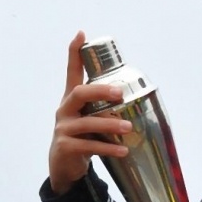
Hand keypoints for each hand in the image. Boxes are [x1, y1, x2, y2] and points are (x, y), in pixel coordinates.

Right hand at [48, 30, 133, 194]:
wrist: (65, 167)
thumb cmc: (83, 137)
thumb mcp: (90, 117)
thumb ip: (104, 106)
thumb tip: (138, 95)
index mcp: (71, 99)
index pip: (71, 71)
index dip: (75, 52)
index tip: (81, 34)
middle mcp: (65, 110)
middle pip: (78, 92)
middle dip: (100, 90)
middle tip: (120, 93)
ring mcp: (63, 129)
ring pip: (87, 123)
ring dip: (110, 125)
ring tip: (129, 128)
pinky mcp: (65, 147)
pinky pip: (89, 146)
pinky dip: (108, 148)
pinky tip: (123, 150)